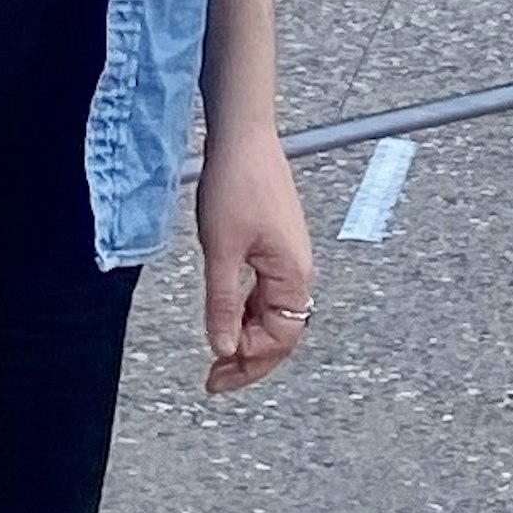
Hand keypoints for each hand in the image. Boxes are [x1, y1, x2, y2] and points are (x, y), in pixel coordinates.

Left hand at [194, 125, 314, 394]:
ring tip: (217, 353)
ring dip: (246, 336)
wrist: (242, 134)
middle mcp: (298, 271)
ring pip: (272, 315)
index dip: (248, 363)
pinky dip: (246, 311)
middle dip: (249, 359)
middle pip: (279, 333)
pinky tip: (227, 315)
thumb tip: (222, 348)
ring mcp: (288, 257)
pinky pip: (266, 293)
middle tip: (214, 378)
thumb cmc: (235, 184)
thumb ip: (223, 302)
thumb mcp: (221, 249)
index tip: (214, 374)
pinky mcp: (275, 245)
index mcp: (292, 276)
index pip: (279, 341)